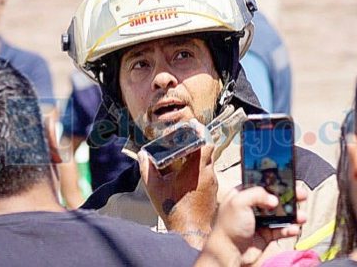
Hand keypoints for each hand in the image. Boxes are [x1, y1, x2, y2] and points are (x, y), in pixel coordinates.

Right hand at [138, 122, 216, 247]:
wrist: (191, 231)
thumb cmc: (174, 211)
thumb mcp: (155, 189)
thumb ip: (148, 170)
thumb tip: (143, 155)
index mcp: (196, 169)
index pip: (205, 142)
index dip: (199, 131)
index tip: (193, 125)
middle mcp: (208, 173)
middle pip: (208, 150)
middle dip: (198, 141)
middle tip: (187, 136)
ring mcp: (212, 183)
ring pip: (209, 161)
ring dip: (199, 155)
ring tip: (185, 153)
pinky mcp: (213, 191)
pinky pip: (209, 173)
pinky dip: (201, 168)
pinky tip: (188, 172)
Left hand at [201, 185, 307, 265]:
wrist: (229, 252)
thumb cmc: (229, 226)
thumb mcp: (239, 202)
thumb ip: (257, 194)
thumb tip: (274, 200)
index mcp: (244, 194)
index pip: (262, 183)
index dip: (276, 180)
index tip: (289, 178)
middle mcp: (253, 206)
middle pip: (276, 197)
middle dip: (290, 196)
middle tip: (302, 194)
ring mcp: (261, 220)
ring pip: (282, 214)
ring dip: (294, 214)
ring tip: (302, 216)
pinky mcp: (267, 234)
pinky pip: (282, 230)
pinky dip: (289, 229)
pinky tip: (294, 229)